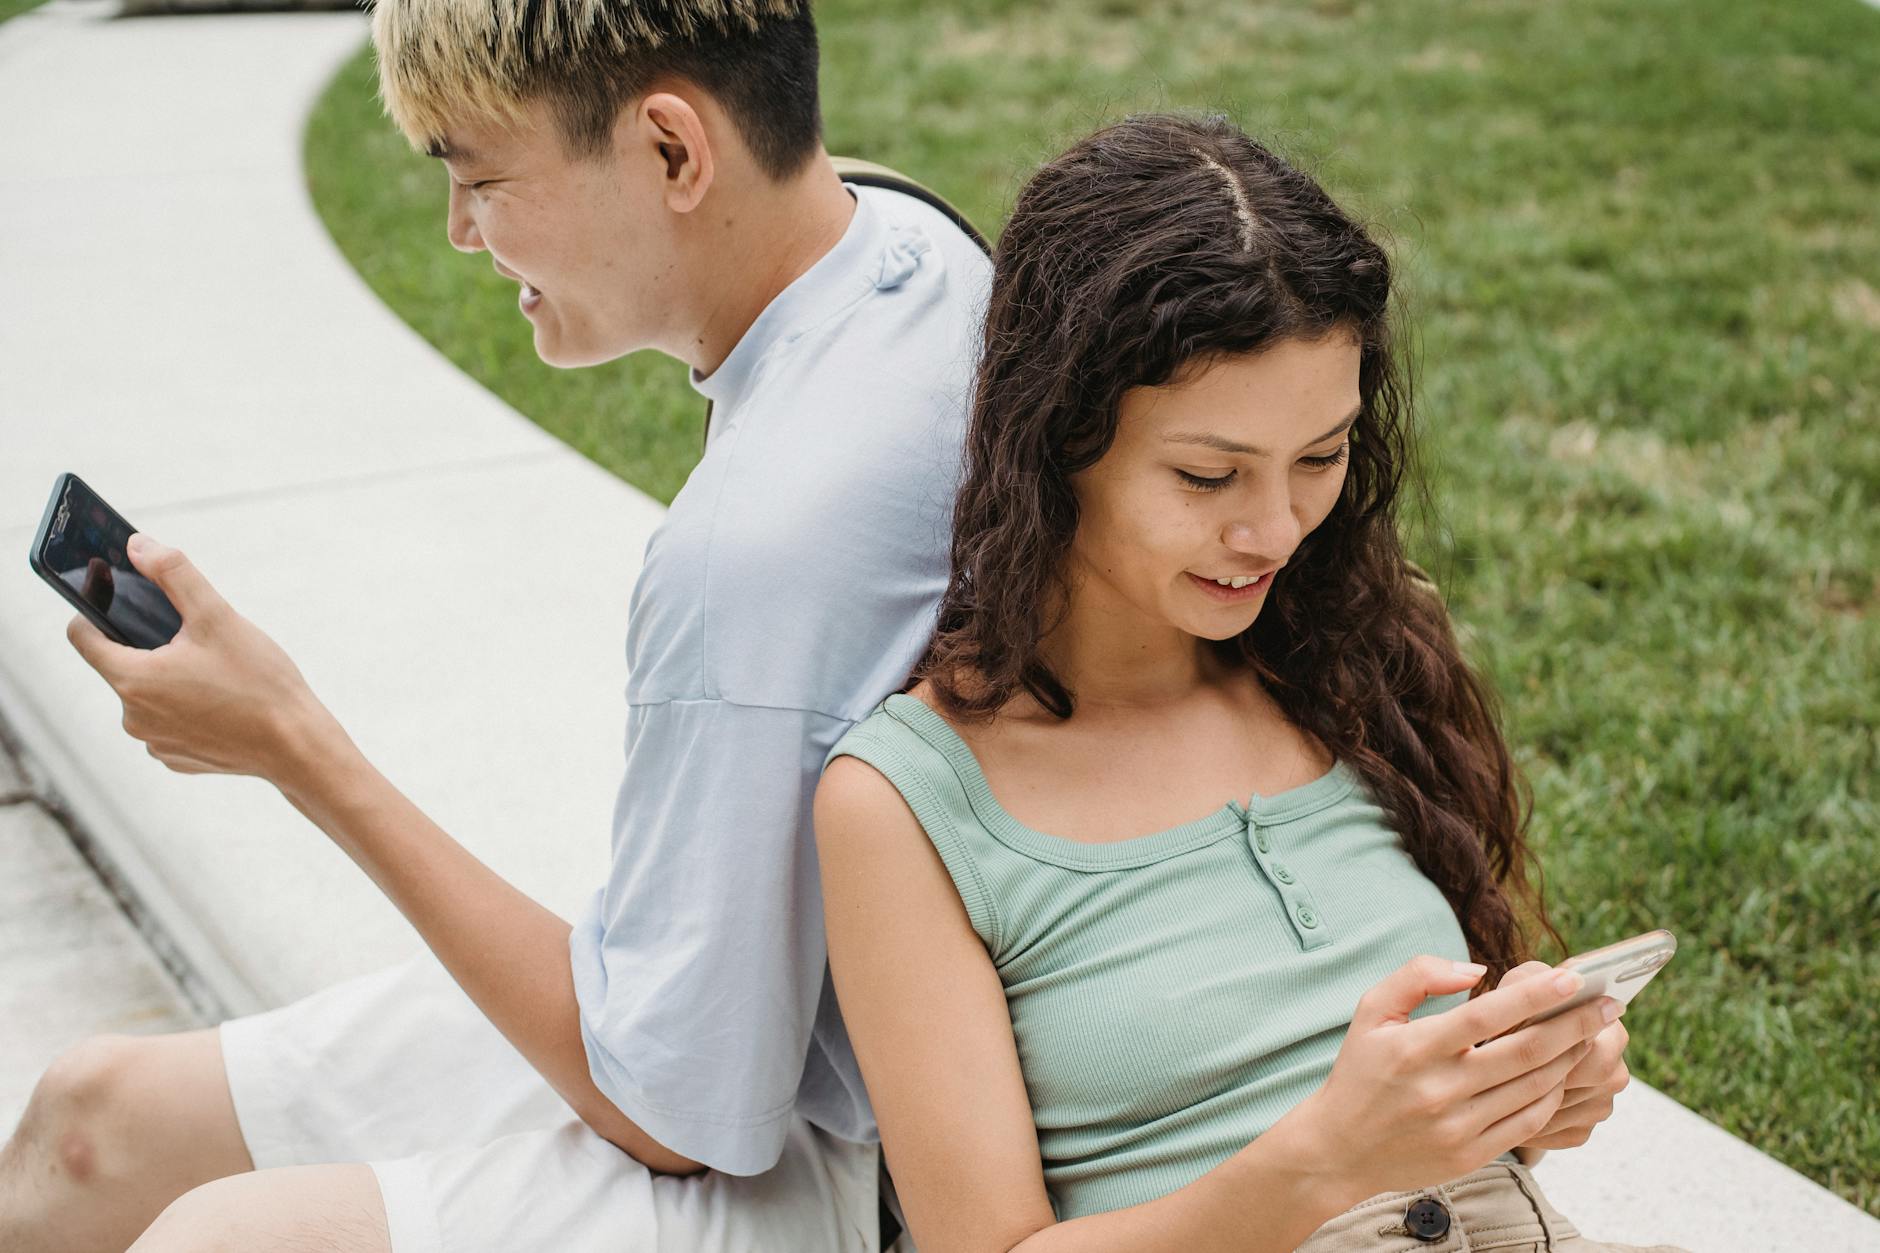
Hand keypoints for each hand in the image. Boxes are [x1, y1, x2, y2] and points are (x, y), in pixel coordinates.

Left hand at [66, 533, 331, 781]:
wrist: (299, 747)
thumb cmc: (260, 682)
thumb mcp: (218, 617)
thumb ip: (173, 574)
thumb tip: (137, 545)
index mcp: (133, 678)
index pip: (82, 636)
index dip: (94, 611)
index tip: (117, 598)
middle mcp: (133, 716)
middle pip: (121, 664)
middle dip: (151, 646)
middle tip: (197, 641)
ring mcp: (154, 742)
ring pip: (147, 695)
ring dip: (170, 679)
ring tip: (216, 674)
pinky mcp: (175, 758)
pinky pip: (168, 723)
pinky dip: (187, 710)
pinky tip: (222, 704)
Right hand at [1281, 955, 1617, 1200]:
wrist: (1340, 1148)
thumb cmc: (1361, 1071)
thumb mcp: (1371, 1011)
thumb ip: (1417, 976)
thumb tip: (1476, 970)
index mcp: (1415, 1048)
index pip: (1485, 1015)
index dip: (1534, 995)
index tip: (1572, 977)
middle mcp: (1440, 1088)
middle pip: (1525, 1053)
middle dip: (1575, 1024)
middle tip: (1609, 1004)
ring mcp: (1459, 1125)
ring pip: (1534, 1087)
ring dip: (1572, 1057)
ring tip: (1595, 1034)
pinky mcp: (1471, 1153)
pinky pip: (1528, 1122)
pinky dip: (1553, 1094)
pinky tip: (1565, 1073)